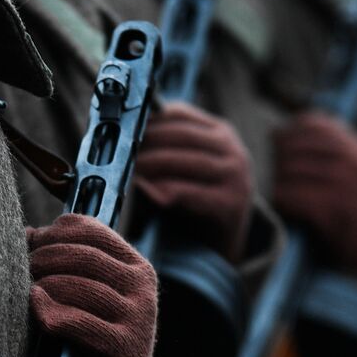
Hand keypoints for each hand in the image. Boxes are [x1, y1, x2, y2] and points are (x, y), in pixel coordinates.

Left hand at [27, 214, 158, 356]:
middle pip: (82, 256)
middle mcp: (142, 287)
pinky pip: (81, 323)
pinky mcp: (126, 347)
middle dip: (43, 258)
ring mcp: (138, 317)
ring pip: (80, 286)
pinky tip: (37, 310)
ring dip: (44, 285)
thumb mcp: (93, 289)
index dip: (52, 233)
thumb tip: (25, 232)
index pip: (90, 231)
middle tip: (20, 268)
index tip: (30, 244)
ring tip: (25, 291)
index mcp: (136, 265)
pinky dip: (54, 313)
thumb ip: (69, 259)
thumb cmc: (96, 329)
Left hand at [134, 102, 253, 260]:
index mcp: (220, 132)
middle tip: (121, 149)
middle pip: (181, 135)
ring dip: (150, 163)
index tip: (124, 126)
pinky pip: (189, 191)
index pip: (180, 113)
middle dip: (147, 141)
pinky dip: (163, 189)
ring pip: (184, 161)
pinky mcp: (230, 203)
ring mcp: (235, 176)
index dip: (149, 119)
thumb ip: (163, 148)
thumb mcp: (183, 166)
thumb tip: (125, 133)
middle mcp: (232, 150)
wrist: (220, 243)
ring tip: (127, 168)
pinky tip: (144, 189)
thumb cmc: (193, 200)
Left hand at [272, 112, 356, 276]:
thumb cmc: (344, 208)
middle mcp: (354, 162)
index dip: (287, 135)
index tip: (279, 149)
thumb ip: (319, 149)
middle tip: (281, 179)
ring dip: (280, 185)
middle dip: (280, 162)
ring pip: (289, 171)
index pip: (311, 124)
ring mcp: (346, 184)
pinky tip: (288, 209)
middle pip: (294, 147)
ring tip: (285, 197)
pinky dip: (283, 202)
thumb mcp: (344, 171)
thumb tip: (274, 131)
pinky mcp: (334, 208)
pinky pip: (291, 195)